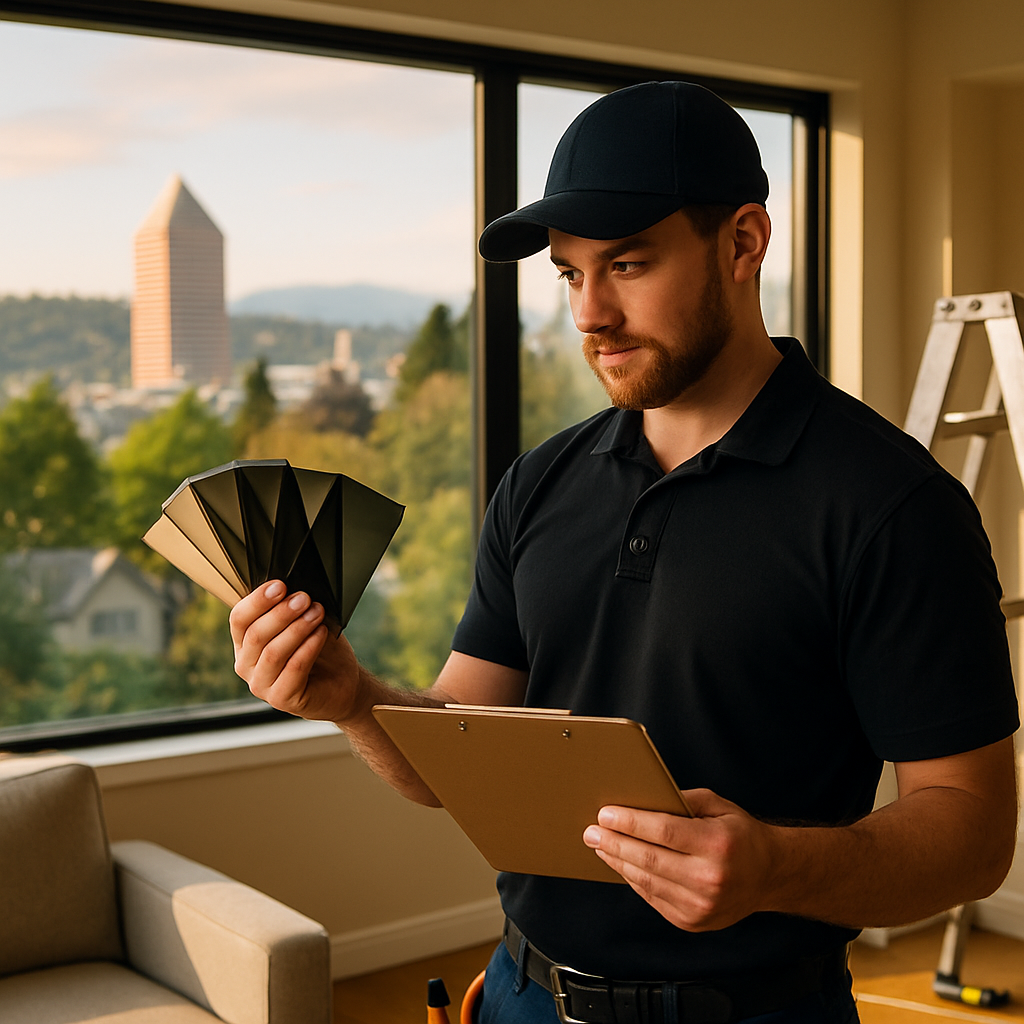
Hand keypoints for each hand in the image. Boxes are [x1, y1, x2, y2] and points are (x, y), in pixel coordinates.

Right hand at [229, 580, 363, 722]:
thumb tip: (291, 586)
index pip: (239, 619)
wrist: (340, 682)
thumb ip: (290, 608)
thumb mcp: (300, 622)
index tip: (280, 585)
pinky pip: (293, 669)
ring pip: (273, 652)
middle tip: (304, 598)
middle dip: (282, 613)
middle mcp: (246, 665)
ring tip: (317, 613)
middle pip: (256, 635)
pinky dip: (308, 648)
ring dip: (297, 628)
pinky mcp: (281, 699)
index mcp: (244, 643)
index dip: (257, 600)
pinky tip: (321, 634)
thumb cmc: (318, 648)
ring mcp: (261, 685)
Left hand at [582, 788, 778, 931]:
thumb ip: (682, 801)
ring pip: (646, 881)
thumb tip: (642, 799)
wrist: (769, 876)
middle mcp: (709, 878)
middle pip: (649, 859)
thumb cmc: (741, 836)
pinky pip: (652, 897)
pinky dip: (633, 879)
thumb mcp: (718, 806)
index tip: (605, 814)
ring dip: (618, 862)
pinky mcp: (692, 921)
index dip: (630, 823)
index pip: (663, 831)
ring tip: (601, 846)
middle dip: (614, 843)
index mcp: (717, 844)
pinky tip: (622, 864)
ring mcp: (700, 905)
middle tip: (591, 832)